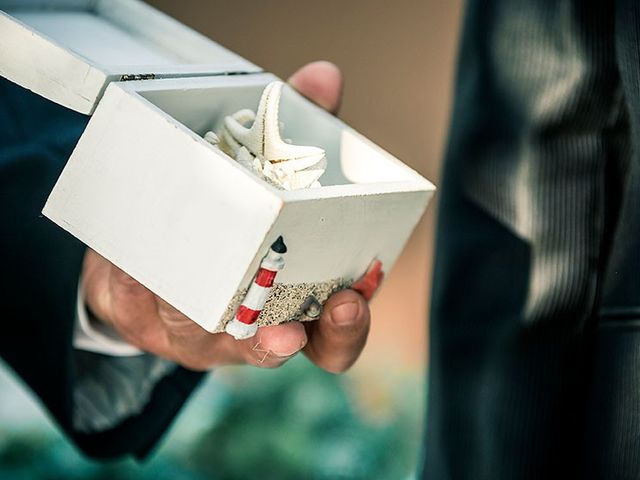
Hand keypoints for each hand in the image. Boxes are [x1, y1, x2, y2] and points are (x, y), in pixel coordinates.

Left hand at [83, 61, 371, 372]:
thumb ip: (299, 131)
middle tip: (291, 323)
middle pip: (277, 350)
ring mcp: (197, 330)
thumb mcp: (271, 175)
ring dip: (205, 310)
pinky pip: (142, 307)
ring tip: (198, 280)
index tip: (354, 295)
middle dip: (287, 339)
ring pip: (204, 334)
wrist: (158, 244)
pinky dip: (142, 280)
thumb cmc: (235, 214)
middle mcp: (251, 327)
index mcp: (295, 303)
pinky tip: (134, 256)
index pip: (335, 337)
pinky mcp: (145, 318)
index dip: (349, 328)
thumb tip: (324, 77)